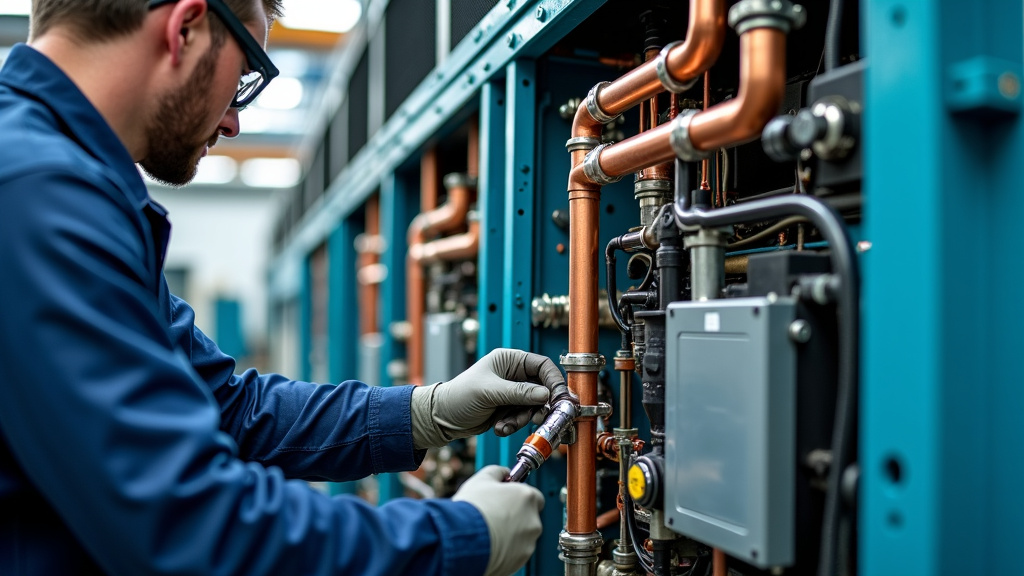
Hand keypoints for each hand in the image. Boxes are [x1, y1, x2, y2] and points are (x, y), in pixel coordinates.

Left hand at [410, 348, 566, 448]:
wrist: (442, 418)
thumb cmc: (459, 396)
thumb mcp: (490, 392)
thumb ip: (520, 392)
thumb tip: (546, 394)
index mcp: (510, 360)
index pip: (542, 366)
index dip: (554, 382)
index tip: (560, 399)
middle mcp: (514, 375)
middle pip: (542, 388)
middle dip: (540, 406)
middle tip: (540, 418)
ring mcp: (512, 393)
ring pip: (534, 407)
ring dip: (522, 419)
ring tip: (505, 424)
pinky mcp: (509, 409)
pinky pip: (523, 418)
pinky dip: (514, 425)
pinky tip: (499, 427)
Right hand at [453, 466, 543, 575]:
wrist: (463, 539)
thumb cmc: (473, 509)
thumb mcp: (482, 479)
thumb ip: (498, 472)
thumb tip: (504, 472)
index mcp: (527, 497)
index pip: (534, 496)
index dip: (519, 498)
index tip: (507, 499)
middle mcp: (533, 520)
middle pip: (529, 517)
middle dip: (515, 517)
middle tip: (495, 516)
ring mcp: (528, 542)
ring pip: (523, 537)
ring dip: (511, 535)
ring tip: (489, 531)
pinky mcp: (520, 560)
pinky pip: (515, 553)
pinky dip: (506, 550)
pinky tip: (490, 544)